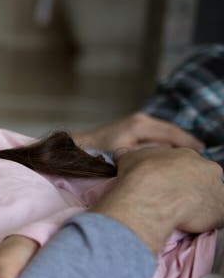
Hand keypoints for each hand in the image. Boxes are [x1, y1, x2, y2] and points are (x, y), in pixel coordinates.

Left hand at [73, 112, 203, 150]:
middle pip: (172, 131)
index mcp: (140, 125)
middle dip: (186, 143)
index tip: (201, 153)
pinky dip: (166, 141)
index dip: (188, 144)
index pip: (172, 134)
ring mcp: (137, 121)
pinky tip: (172, 153)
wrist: (76, 149)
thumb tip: (168, 158)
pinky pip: (156, 133)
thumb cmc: (97, 156)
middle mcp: (141, 119)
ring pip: (165, 132)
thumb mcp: (125, 157)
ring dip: (177, 142)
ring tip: (190, 156)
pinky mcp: (133, 126)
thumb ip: (148, 156)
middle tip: (199, 157)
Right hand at [92, 146, 223, 253]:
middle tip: (171, 200)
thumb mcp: (128, 158)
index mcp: (187, 154)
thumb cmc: (140, 174)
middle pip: (201, 179)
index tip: (162, 185)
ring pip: (210, 197)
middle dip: (189, 188)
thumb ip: (129, 156)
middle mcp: (207, 168)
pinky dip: (204, 221)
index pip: (183, 165)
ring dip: (199, 204)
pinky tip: (189, 226)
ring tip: (181, 215)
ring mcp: (217, 189)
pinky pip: (215, 217)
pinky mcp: (220, 210)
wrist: (152, 196)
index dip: (172, 176)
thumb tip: (121, 154)